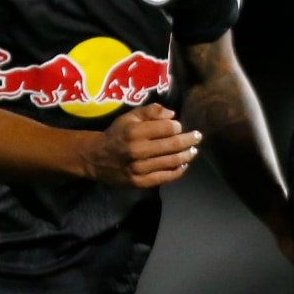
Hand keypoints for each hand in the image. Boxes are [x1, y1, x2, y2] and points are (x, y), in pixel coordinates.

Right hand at [82, 104, 201, 186]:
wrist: (96, 158)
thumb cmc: (117, 134)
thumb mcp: (129, 117)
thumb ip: (151, 111)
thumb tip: (172, 115)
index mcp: (135, 132)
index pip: (167, 128)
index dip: (178, 126)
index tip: (180, 126)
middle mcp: (137, 150)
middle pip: (172, 145)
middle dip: (189, 140)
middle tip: (198, 137)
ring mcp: (139, 168)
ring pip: (171, 162)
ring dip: (186, 156)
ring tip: (193, 151)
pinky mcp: (139, 182)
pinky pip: (164, 177)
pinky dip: (178, 171)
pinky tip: (184, 165)